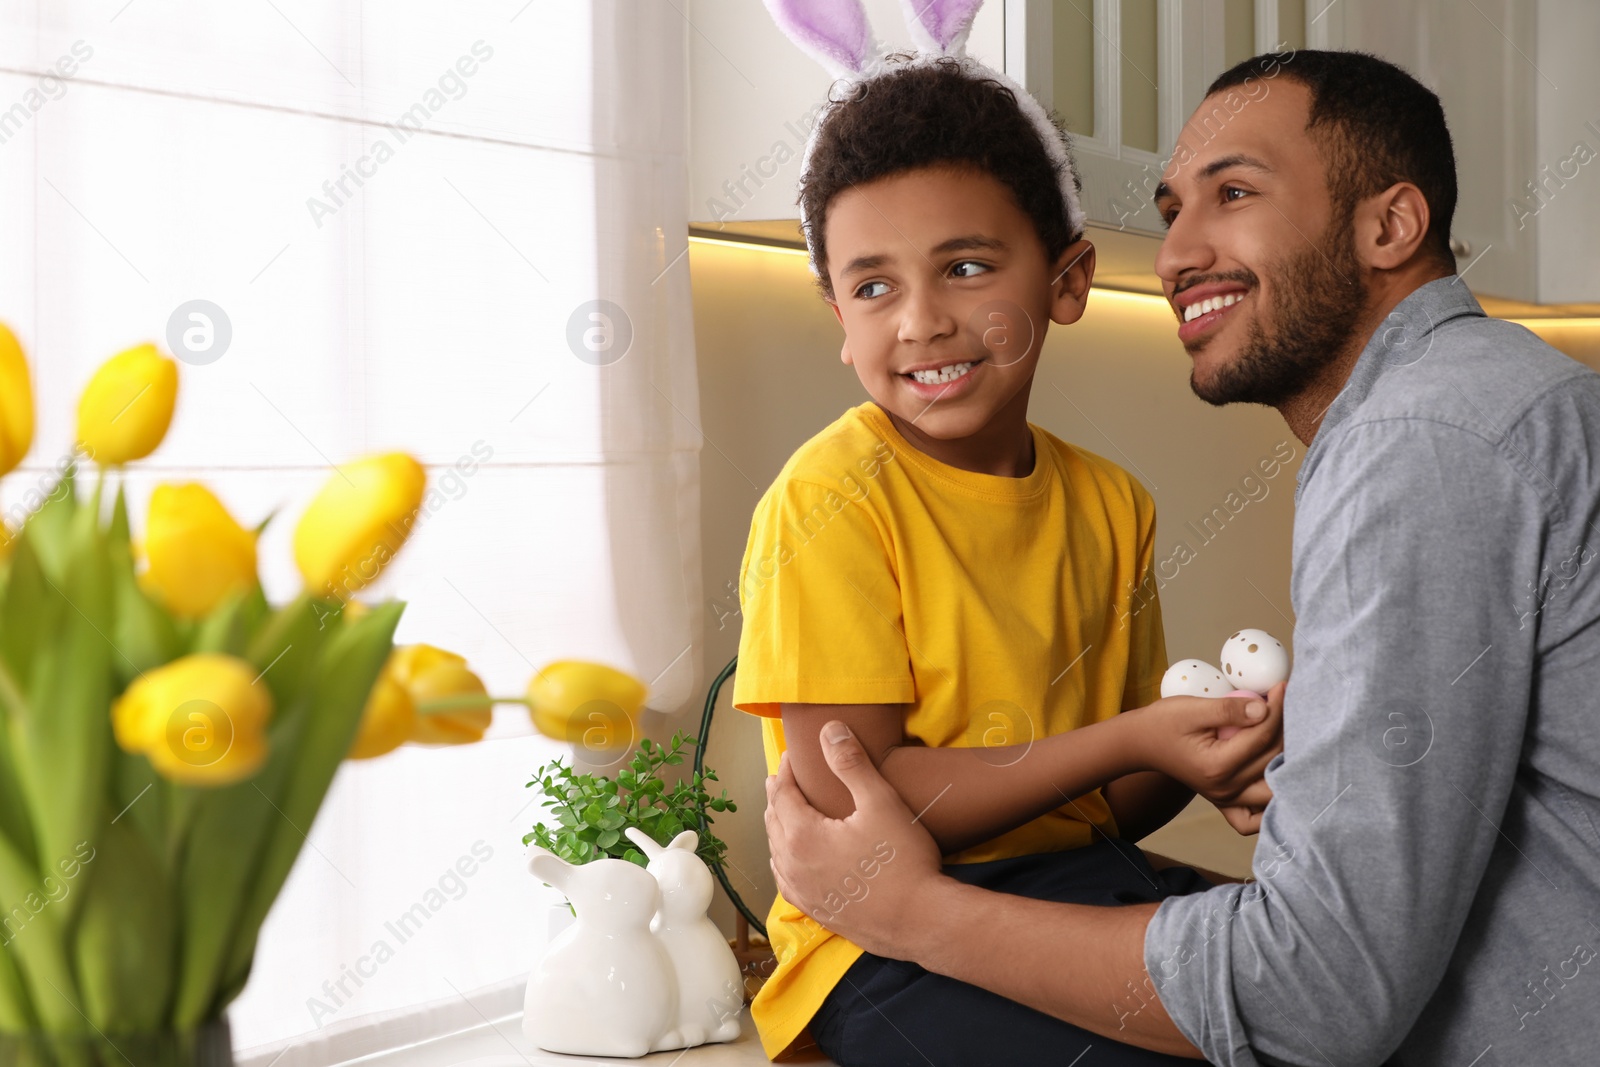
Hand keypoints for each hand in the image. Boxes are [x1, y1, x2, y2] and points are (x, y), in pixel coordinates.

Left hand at [764, 721, 943, 956]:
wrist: (921, 920)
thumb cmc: (903, 860)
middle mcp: (793, 865)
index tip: (792, 756)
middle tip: (784, 779)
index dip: (785, 771)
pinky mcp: (817, 912)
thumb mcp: (880, 802)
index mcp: (802, 835)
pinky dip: (783, 861)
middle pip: (774, 821)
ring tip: (784, 812)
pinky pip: (786, 881)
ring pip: (776, 852)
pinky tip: (791, 860)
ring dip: (778, 827)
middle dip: (778, 796)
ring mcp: (803, 892)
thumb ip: (851, 763)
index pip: (782, 794)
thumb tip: (829, 729)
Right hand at [1135, 682, 1283, 819]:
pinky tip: (1275, 779)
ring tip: (1287, 736)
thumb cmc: (1163, 723)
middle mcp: (1225, 789)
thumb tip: (1265, 709)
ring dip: (1286, 763)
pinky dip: (1269, 805)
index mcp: (1217, 766)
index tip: (1282, 687)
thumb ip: (1229, 710)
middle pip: (1274, 760)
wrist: (1141, 743)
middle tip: (1288, 704)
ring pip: (1274, 789)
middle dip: (1286, 729)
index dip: (1277, 708)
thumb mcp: (1192, 709)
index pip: (1262, 737)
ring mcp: (1227, 799)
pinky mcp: (1226, 801)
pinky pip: (1254, 819)